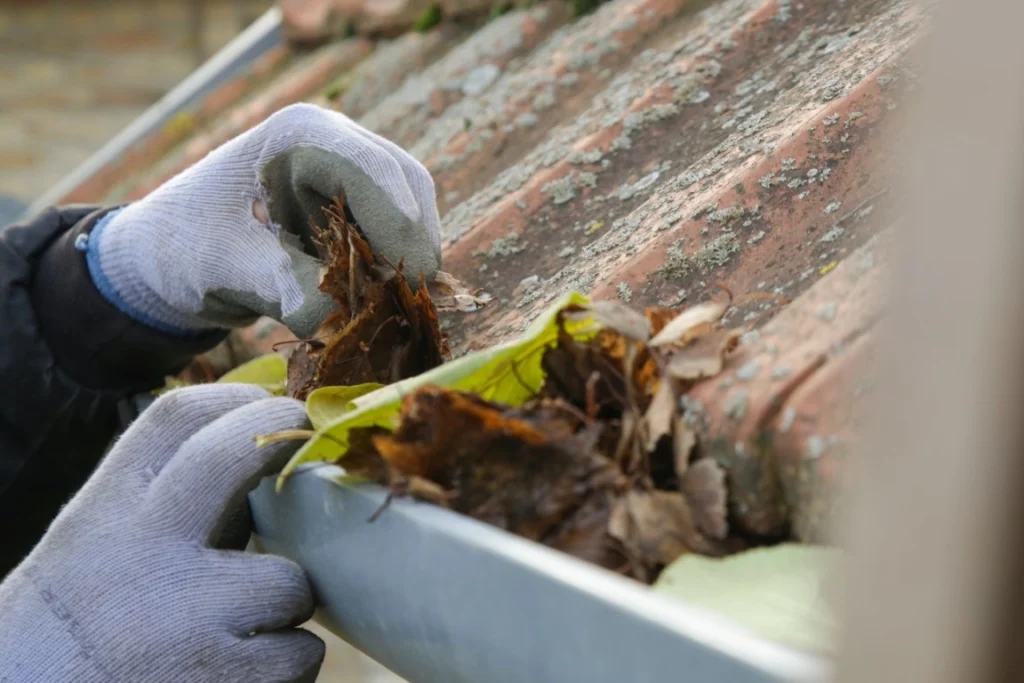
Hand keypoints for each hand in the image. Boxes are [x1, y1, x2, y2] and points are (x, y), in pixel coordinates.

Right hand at [0, 384, 324, 682]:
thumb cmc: (70, 643)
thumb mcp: (91, 558)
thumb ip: (161, 515)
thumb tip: (255, 473)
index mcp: (103, 524)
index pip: (173, 421)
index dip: (236, 399)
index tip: (272, 400)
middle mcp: (143, 561)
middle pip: (229, 456)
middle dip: (282, 431)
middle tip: (305, 434)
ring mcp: (190, 622)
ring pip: (291, 584)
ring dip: (283, 609)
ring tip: (237, 635)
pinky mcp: (228, 681)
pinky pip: (301, 655)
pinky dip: (284, 668)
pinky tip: (240, 676)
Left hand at [84, 103, 441, 337]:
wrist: (169, 256)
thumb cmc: (185, 249)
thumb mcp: (226, 270)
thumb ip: (283, 290)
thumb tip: (340, 318)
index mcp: (298, 134)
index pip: (373, 171)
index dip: (399, 226)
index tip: (407, 285)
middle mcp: (335, 141)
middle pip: (406, 189)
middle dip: (407, 248)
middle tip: (399, 306)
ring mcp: (351, 172)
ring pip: (411, 213)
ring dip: (402, 262)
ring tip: (375, 307)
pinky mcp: (358, 206)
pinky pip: (397, 236)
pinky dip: (391, 270)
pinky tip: (366, 300)